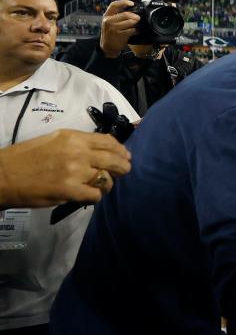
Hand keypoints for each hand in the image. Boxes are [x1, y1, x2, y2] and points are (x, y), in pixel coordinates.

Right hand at [0, 130, 131, 207]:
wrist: (3, 175)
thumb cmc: (25, 157)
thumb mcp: (53, 140)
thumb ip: (77, 144)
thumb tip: (99, 150)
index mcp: (73, 137)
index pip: (108, 141)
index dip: (121, 150)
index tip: (125, 156)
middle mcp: (78, 152)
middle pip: (115, 160)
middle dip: (123, 167)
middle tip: (123, 172)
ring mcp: (75, 172)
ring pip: (107, 179)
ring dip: (107, 184)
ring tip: (102, 186)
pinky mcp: (70, 190)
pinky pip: (96, 195)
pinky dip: (96, 197)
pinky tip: (89, 196)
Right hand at [99, 0, 139, 57]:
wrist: (108, 47)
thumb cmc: (110, 33)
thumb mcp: (109, 22)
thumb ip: (117, 15)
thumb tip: (131, 9)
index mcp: (106, 16)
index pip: (114, 5)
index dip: (124, 2)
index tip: (132, 3)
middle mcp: (109, 21)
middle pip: (125, 14)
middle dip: (134, 16)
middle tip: (138, 18)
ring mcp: (114, 28)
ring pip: (130, 22)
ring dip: (136, 23)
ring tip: (137, 25)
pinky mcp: (120, 35)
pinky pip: (132, 30)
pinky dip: (136, 30)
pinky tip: (136, 31)